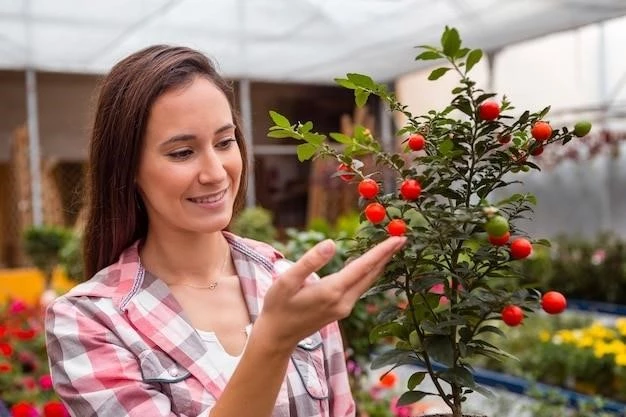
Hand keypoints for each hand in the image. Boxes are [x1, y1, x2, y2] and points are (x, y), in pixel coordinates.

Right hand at [256, 236, 406, 350]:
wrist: (277, 335)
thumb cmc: (278, 305)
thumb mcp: (287, 281)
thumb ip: (309, 261)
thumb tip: (331, 243)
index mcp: (332, 291)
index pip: (363, 267)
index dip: (382, 251)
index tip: (398, 239)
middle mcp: (344, 301)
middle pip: (371, 274)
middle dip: (387, 256)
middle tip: (402, 238)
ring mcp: (344, 308)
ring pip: (367, 282)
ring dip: (379, 264)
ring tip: (390, 248)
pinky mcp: (341, 310)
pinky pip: (360, 288)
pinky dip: (368, 273)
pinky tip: (370, 265)